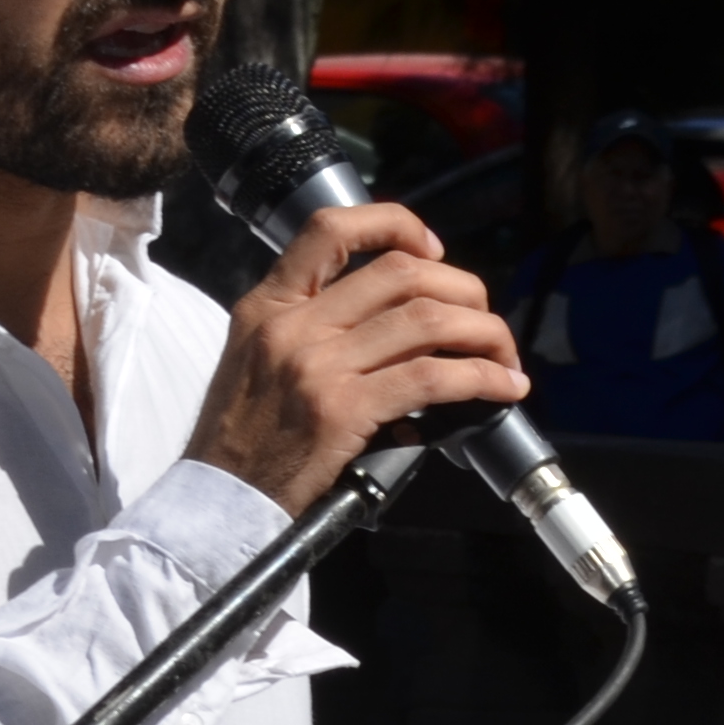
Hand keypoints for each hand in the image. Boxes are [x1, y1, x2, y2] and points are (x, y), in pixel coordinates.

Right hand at [183, 202, 527, 511]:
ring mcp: (317, 366)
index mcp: (268, 304)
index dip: (394, 224)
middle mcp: (293, 325)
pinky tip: (503, 388)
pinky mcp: (342, 411)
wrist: (217, 500)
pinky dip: (480, 378)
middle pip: (400, 274)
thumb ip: (310, 328)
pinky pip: (431, 378)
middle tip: (484, 318)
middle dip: (463, 290)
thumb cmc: (243, 439)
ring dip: (485, 334)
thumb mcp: (256, 359)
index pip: (330, 229)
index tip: (431, 249)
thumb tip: (395, 320)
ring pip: (427, 321)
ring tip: (505, 355)